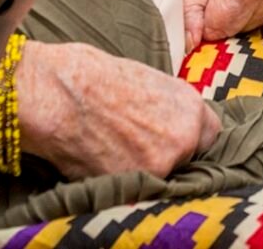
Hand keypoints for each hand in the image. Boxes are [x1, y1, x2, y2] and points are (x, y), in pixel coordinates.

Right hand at [17, 41, 220, 178]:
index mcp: (189, 108)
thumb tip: (168, 118)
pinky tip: (101, 157)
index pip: (209, 134)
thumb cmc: (89, 74)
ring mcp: (157, 168)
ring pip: (161, 175)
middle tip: (137, 139)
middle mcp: (181, 141)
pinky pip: (135, 186)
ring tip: (114, 146)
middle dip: (168, 151)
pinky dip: (122, 178)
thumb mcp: (144, 78)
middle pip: (187, 157)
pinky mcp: (130, 187)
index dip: (189, 133)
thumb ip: (166, 104)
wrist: (53, 94)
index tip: (174, 133)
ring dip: (145, 166)